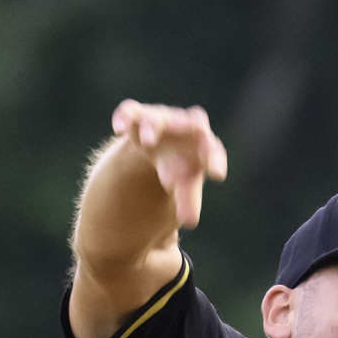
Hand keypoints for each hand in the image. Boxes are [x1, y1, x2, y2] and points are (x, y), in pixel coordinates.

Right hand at [111, 100, 227, 226]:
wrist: (161, 143)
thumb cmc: (179, 166)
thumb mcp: (184, 185)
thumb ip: (188, 201)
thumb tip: (189, 224)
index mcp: (202, 145)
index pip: (213, 149)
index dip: (215, 160)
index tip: (217, 175)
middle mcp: (184, 127)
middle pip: (194, 122)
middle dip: (191, 128)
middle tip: (194, 138)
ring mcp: (160, 120)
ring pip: (158, 118)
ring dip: (153, 127)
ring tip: (147, 141)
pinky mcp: (136, 117)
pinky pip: (130, 112)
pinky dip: (125, 117)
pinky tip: (119, 129)